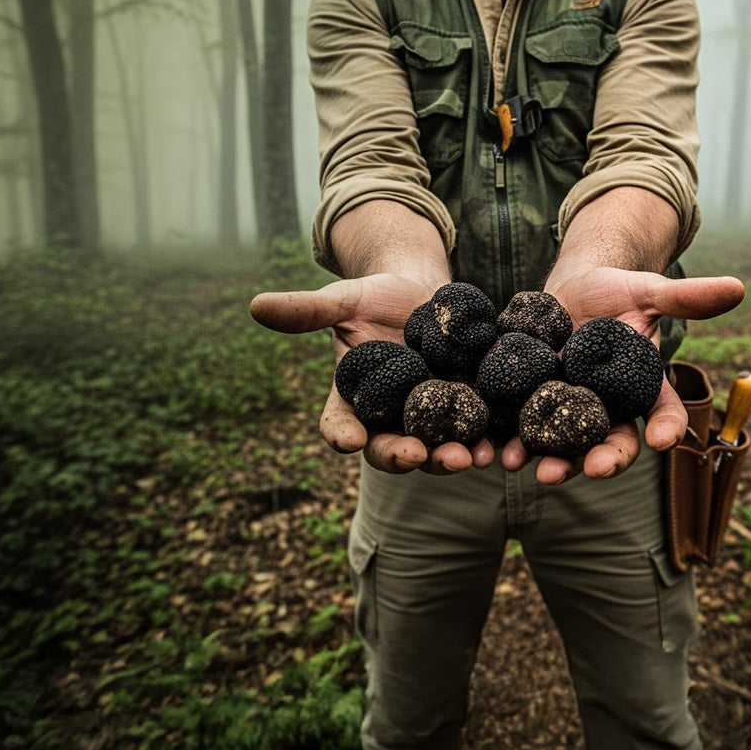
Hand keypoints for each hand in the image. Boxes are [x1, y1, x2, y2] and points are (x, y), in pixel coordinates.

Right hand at [250, 274, 495, 474]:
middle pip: (390, 448)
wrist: (427, 291)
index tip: (346, 439)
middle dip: (403, 456)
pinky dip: (483, 443)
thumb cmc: (377, 296)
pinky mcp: (467, 409)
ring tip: (465, 458)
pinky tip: (495, 446)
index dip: (340, 434)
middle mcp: (390, 416)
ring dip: (447, 458)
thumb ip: (307, 310)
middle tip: (417, 455)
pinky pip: (474, 433)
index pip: (339, 425)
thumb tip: (255, 306)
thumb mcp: (343, 299)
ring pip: (435, 448)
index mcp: (353, 398)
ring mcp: (430, 417)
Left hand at [500, 267, 744, 483]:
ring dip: (555, 461)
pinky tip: (504, 452)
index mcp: (643, 388)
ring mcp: (569, 410)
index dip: (666, 428)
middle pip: (613, 442)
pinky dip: (515, 442)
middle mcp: (609, 407)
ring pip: (567, 445)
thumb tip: (738, 287)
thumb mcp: (649, 291)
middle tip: (597, 468)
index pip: (663, 414)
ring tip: (541, 470)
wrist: (569, 289)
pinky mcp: (532, 403)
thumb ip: (686, 297)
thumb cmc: (617, 292)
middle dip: (605, 459)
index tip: (664, 440)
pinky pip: (525, 428)